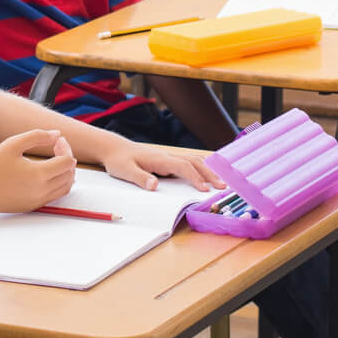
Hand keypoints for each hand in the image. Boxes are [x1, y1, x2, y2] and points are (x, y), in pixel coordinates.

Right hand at [0, 129, 77, 212]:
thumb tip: (57, 134)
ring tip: (57, 161)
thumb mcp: (13, 144)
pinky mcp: (31, 207)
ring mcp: (37, 201)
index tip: (57, 141)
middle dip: (68, 159)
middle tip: (58, 147)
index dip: (66, 148)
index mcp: (39, 174)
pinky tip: (47, 174)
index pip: (67, 161)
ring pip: (65, 188)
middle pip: (69, 175)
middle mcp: (42, 191)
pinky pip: (54, 196)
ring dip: (66, 173)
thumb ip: (38, 136)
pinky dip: (58, 184)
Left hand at [102, 142, 226, 191]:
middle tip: (223, 187)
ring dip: (208, 170)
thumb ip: (139, 178)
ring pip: (194, 160)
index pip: (182, 166)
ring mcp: (169, 157)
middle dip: (209, 173)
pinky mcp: (168, 161)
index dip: (195, 177)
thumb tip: (154, 185)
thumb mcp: (124, 170)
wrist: (114, 149)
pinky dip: (202, 167)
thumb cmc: (119, 160)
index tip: (205, 189)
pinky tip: (209, 175)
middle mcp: (167, 156)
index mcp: (159, 159)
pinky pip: (189, 162)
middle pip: (194, 161)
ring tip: (221, 182)